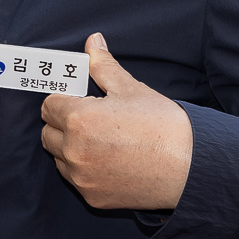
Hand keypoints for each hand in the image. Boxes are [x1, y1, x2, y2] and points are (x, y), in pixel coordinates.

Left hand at [40, 35, 192, 211]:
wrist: (190, 167)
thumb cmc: (162, 125)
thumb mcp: (130, 89)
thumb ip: (103, 65)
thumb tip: (93, 42)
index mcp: (78, 119)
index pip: (49, 106)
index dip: (63, 100)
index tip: (78, 100)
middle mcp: (74, 151)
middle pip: (48, 133)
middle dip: (63, 124)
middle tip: (90, 118)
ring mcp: (82, 177)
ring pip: (59, 158)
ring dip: (70, 147)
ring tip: (102, 140)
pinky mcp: (92, 197)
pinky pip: (76, 179)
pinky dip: (85, 169)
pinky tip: (109, 160)